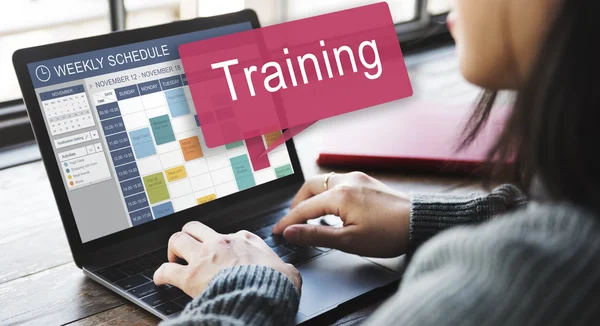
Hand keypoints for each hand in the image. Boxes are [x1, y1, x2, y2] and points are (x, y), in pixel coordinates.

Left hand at [154, 221, 301, 296]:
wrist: (262, 296)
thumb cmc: (275, 285)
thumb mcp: (288, 271)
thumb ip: (285, 268)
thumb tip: (289, 273)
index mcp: (245, 240)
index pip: (229, 234)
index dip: (223, 244)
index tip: (223, 253)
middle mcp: (221, 243)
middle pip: (195, 227)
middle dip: (189, 235)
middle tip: (188, 248)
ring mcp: (204, 257)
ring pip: (177, 239)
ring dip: (173, 249)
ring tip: (173, 259)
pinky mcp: (191, 276)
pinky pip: (166, 270)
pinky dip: (160, 274)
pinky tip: (160, 279)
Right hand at [273, 172, 410, 257]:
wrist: (420, 222)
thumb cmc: (389, 234)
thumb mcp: (349, 241)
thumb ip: (316, 235)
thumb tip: (291, 232)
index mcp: (339, 195)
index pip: (304, 208)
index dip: (288, 221)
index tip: (277, 232)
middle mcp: (346, 181)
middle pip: (310, 187)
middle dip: (297, 203)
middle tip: (293, 222)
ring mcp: (357, 178)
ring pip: (323, 181)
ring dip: (312, 197)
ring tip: (310, 216)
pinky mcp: (366, 181)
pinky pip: (338, 182)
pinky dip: (327, 193)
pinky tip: (331, 208)